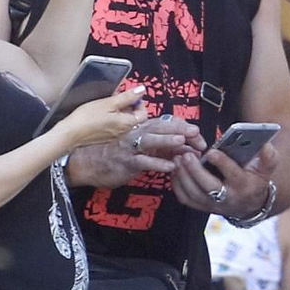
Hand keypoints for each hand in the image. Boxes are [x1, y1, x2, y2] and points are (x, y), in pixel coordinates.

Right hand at [54, 86, 148, 150]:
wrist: (70, 134)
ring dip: (119, 112)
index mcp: (127, 124)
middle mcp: (124, 133)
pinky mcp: (106, 138)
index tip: (130, 95)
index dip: (139, 102)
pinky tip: (100, 114)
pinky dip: (112, 119)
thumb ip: (127, 97)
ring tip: (106, 104)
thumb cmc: (87, 118)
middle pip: (134, 117)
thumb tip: (141, 90)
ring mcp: (115, 137)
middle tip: (116, 97)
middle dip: (128, 106)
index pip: (143, 113)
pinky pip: (115, 127)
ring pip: (124, 122)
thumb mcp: (108, 103)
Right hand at [65, 116, 205, 188]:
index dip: (183, 127)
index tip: (199, 136)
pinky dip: (157, 163)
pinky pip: (142, 161)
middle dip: (180, 130)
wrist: (90, 164)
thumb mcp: (142, 147)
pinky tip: (170, 166)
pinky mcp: (125, 161)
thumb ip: (162, 145)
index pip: (166, 122)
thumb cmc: (118, 154)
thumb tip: (186, 147)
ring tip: (183, 142)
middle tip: (197, 134)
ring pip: (150, 141)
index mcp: (143, 128)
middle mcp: (137, 133)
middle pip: (160, 127)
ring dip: (167, 141)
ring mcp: (130, 147)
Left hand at [170, 142, 279, 216]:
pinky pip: (185, 198)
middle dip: (196, 171)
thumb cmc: (255, 180)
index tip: (212, 151)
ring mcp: (212, 205)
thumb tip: (266, 145)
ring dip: (183, 176)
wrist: (249, 204)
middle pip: (209, 187)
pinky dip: (177, 185)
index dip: (222, 163)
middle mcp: (228, 198)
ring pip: (194, 194)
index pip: (233, 175)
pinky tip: (175, 169)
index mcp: (244, 186)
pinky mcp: (201, 207)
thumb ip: (268, 156)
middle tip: (187, 155)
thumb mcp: (266, 168)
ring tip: (177, 158)